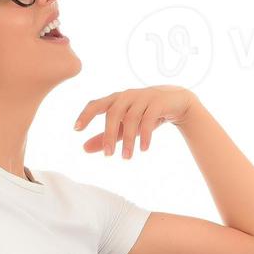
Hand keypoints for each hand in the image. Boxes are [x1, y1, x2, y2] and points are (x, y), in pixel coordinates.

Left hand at [75, 85, 196, 158]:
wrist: (177, 102)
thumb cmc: (146, 114)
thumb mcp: (124, 126)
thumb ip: (106, 136)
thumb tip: (83, 149)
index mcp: (115, 99)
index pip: (96, 104)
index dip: (85, 115)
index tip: (76, 130)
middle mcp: (127, 95)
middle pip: (113, 113)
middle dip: (109, 135)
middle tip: (108, 155)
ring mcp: (143, 97)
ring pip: (131, 118)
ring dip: (128, 140)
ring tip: (127, 157)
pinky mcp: (158, 102)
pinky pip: (149, 119)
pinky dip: (145, 135)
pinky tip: (144, 149)